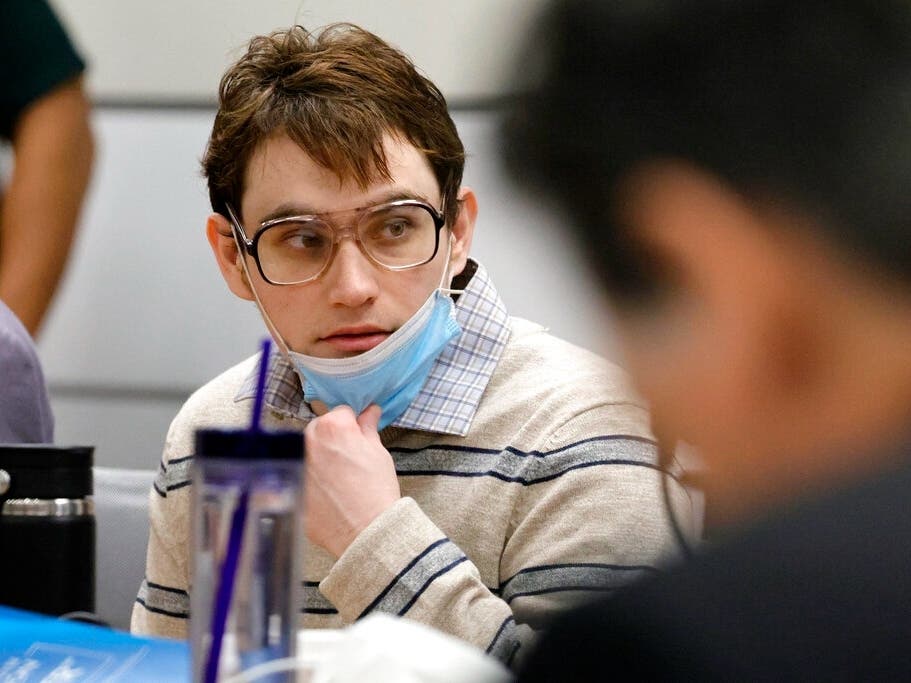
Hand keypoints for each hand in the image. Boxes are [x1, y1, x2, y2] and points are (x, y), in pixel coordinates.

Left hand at [303, 404, 400, 556]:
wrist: (366, 530)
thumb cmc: (375, 492)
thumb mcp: (378, 453)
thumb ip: (368, 428)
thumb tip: (369, 413)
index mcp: (332, 427)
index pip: (341, 413)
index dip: (352, 426)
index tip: (356, 438)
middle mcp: (308, 441)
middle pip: (319, 429)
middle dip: (332, 440)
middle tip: (348, 460)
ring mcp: (296, 464)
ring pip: (307, 451)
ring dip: (318, 458)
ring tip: (337, 479)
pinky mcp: (291, 485)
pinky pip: (300, 474)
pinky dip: (310, 479)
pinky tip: (326, 492)